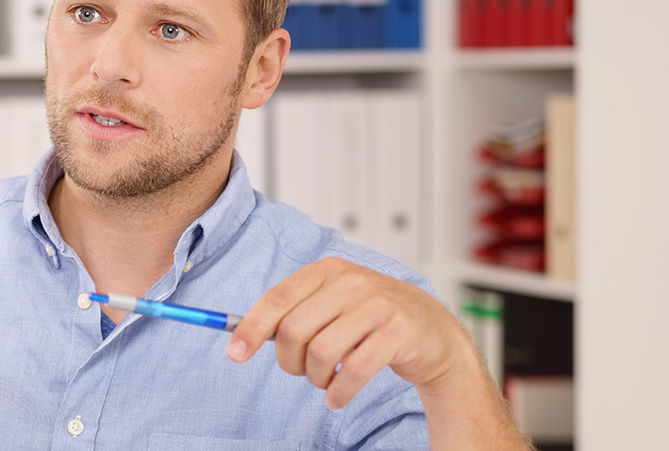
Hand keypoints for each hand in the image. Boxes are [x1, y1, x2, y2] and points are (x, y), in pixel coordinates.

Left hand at [226, 258, 479, 409]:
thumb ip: (294, 313)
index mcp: (327, 271)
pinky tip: (337, 397)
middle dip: (289, 361)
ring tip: (325, 381)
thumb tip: (242, 337)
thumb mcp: (332, 303)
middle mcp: (351, 282)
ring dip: (316, 378)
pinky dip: (339, 391)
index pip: (276, 300)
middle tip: (301, 371)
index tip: (235, 354)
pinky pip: (354, 370)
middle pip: (293, 330)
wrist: (433, 330)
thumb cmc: (372, 319)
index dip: (250, 329)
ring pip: (321, 353)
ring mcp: (377, 306)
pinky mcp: (398, 332)